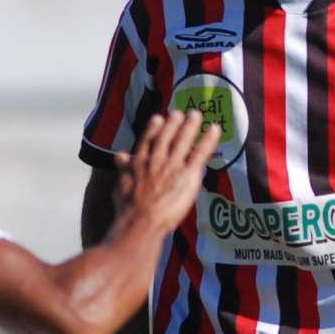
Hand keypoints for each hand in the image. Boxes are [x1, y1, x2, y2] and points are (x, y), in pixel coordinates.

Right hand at [116, 109, 218, 230]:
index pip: (147, 140)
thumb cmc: (129, 209)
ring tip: (196, 115)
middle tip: (181, 113)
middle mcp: (156, 159)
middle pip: (167, 136)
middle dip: (174, 123)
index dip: (154, 128)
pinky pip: (201, 153)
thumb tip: (120, 156)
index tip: (158, 118)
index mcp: (139, 162)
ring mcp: (172, 165)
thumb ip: (123, 168)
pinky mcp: (188, 174)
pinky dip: (208, 140)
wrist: (140, 220)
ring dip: (191, 126)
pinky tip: (214, 129)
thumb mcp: (121, 185)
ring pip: (183, 140)